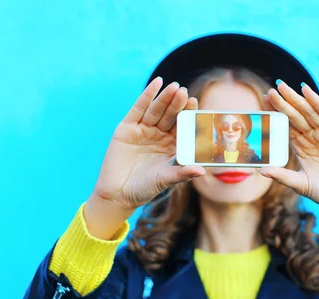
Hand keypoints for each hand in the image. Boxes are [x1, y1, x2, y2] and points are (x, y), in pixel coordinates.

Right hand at [85, 78, 204, 237]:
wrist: (117, 194)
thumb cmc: (144, 189)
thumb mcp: (165, 180)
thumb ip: (182, 173)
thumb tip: (202, 171)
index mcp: (172, 146)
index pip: (183, 127)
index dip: (188, 115)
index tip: (195, 103)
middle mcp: (159, 136)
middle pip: (171, 116)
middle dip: (178, 104)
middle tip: (184, 92)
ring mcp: (144, 130)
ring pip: (157, 110)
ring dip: (165, 98)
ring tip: (174, 87)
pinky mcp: (127, 127)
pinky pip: (139, 109)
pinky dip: (147, 96)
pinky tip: (156, 84)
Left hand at [260, 81, 318, 243]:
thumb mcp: (301, 184)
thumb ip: (282, 176)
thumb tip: (261, 170)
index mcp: (302, 146)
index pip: (286, 125)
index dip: (276, 113)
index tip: (263, 100)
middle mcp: (314, 137)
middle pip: (296, 116)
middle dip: (284, 102)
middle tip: (271, 90)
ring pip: (310, 112)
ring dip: (297, 99)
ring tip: (283, 87)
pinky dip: (318, 103)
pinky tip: (307, 92)